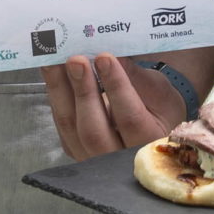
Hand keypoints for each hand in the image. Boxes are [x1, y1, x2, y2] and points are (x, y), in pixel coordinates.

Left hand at [42, 54, 189, 159]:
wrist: (149, 132)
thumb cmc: (159, 109)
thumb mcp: (161, 93)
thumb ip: (138, 78)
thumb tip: (112, 55)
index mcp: (148, 143)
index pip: (130, 118)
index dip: (116, 87)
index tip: (105, 58)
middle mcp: (118, 159)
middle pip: (94, 130)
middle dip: (83, 91)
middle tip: (75, 60)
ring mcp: (92, 158)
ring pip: (70, 129)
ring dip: (59, 91)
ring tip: (53, 61)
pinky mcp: (74, 149)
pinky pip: (61, 124)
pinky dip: (55, 97)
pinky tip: (52, 74)